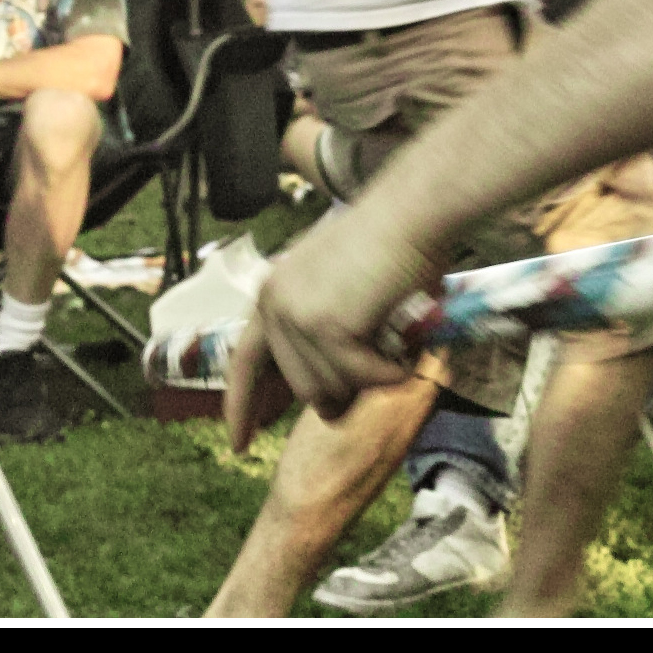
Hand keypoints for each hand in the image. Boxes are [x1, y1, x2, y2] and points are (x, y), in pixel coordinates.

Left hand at [224, 214, 432, 441]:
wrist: (414, 208)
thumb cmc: (396, 239)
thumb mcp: (343, 286)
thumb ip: (329, 330)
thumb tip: (334, 398)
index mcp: (273, 292)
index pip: (245, 362)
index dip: (241, 405)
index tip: (238, 444)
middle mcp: (274, 304)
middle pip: (302, 386)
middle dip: (342, 395)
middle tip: (381, 378)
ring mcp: (297, 316)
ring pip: (331, 388)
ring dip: (372, 380)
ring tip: (401, 349)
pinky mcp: (327, 326)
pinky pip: (360, 378)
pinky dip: (390, 374)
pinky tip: (407, 352)